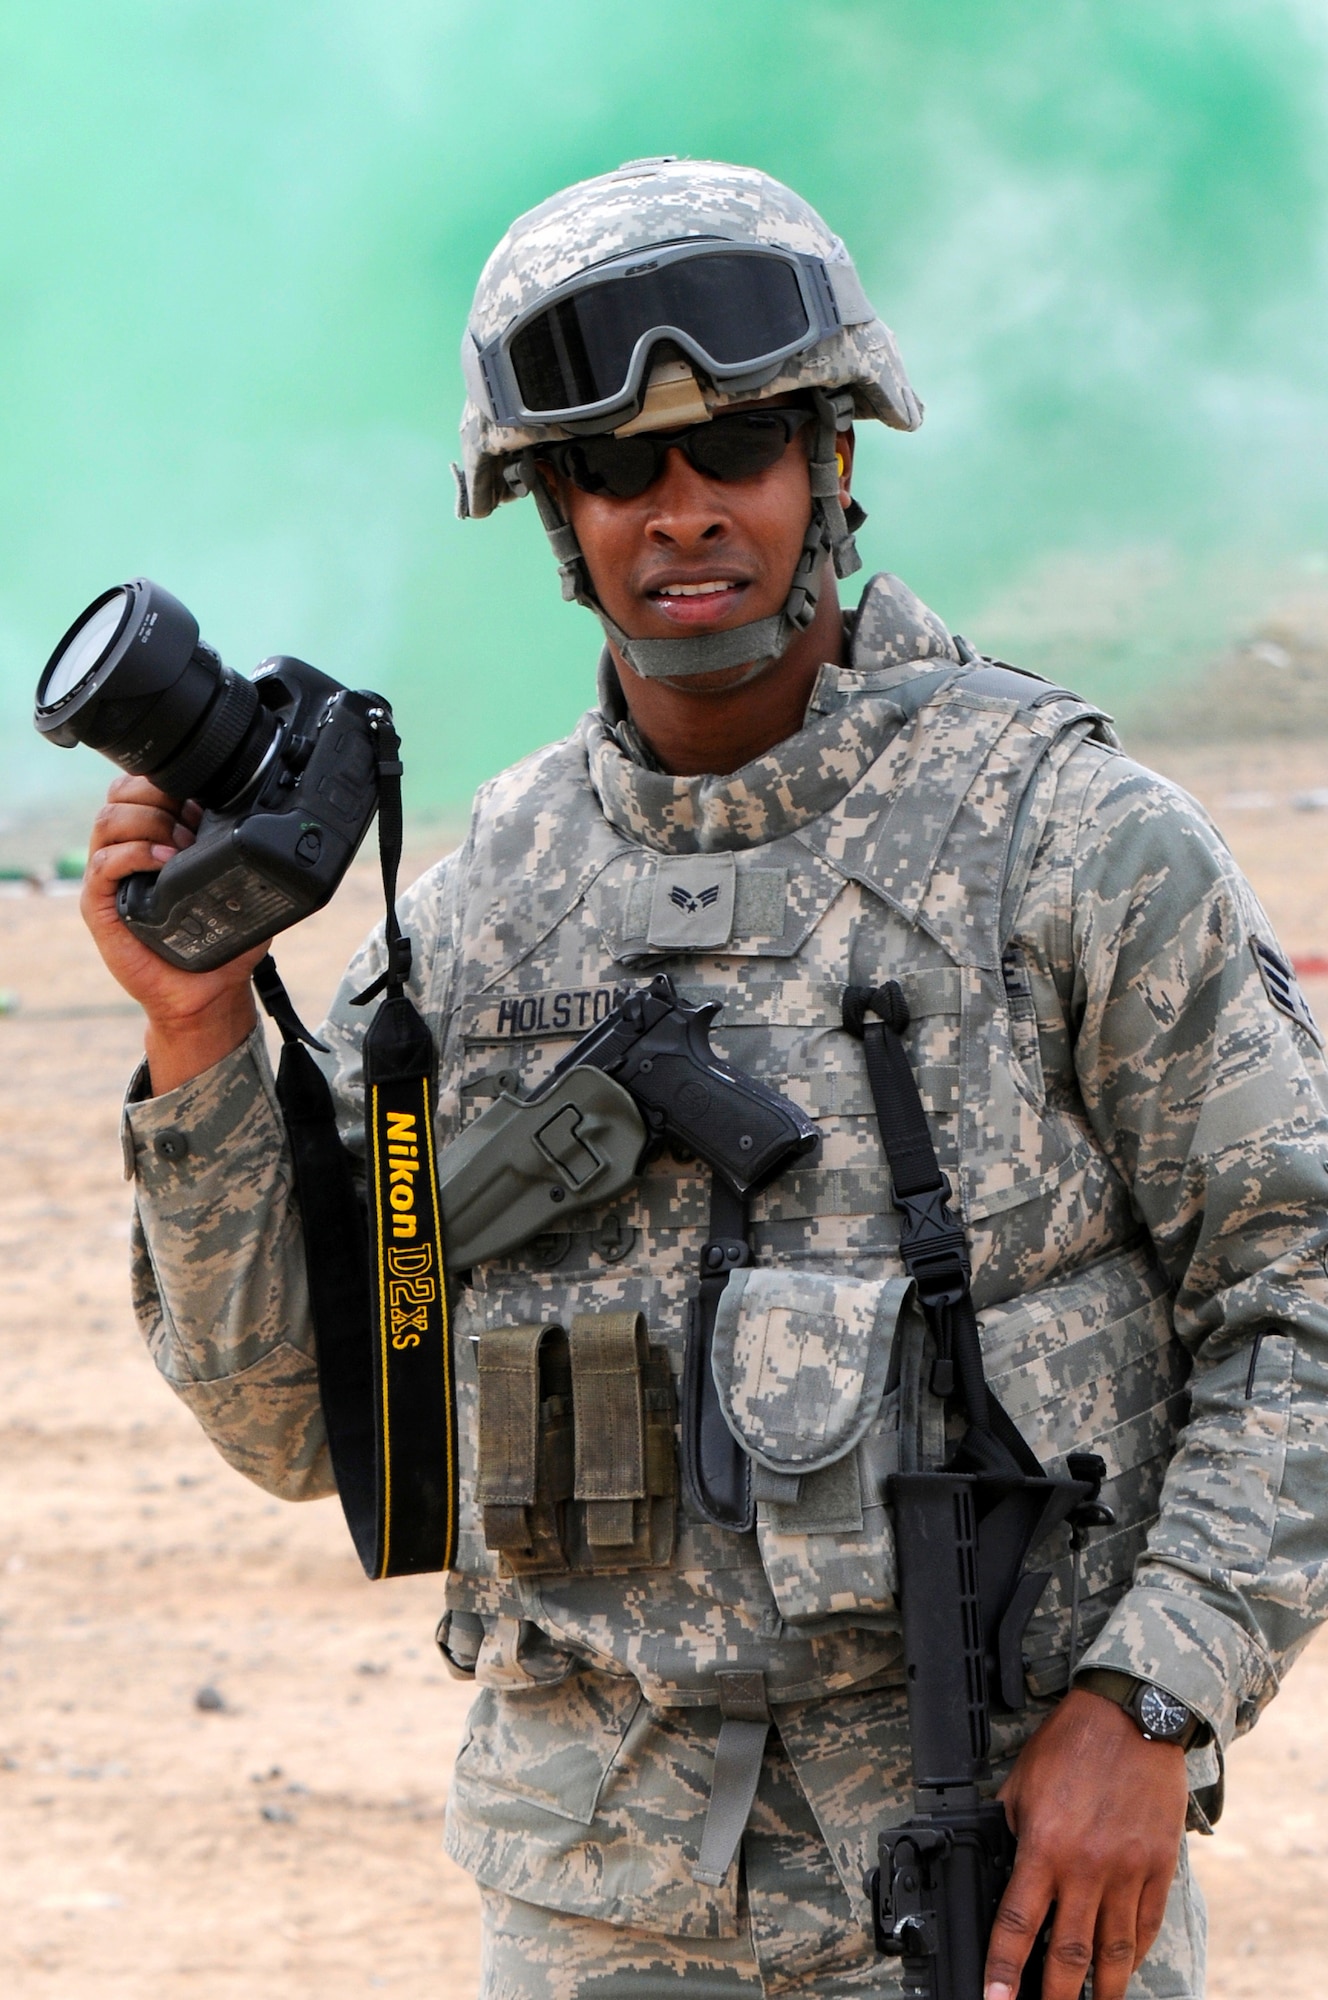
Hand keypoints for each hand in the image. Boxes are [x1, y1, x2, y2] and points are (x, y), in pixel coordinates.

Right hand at [82, 775, 265, 1092]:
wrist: (206, 994)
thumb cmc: (220, 941)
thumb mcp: (240, 887)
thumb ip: (246, 852)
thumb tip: (279, 821)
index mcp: (154, 838)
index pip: (142, 786)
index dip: (167, 780)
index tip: (201, 797)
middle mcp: (127, 851)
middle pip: (119, 794)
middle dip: (155, 794)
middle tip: (190, 820)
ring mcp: (111, 876)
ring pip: (109, 821)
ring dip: (149, 822)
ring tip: (181, 846)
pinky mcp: (100, 905)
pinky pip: (103, 863)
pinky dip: (133, 854)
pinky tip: (164, 863)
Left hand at [984, 1688, 1188, 1999]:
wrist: (1131, 1715)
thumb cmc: (1071, 1743)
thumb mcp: (1022, 1783)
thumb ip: (1012, 1830)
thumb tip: (1002, 1865)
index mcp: (1044, 1847)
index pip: (1017, 1924)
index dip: (1003, 1969)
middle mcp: (1086, 1868)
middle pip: (1068, 1955)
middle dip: (1054, 1998)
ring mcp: (1127, 1872)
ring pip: (1113, 1952)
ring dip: (1102, 1991)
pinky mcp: (1159, 1867)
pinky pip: (1146, 1924)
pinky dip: (1135, 1953)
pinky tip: (1125, 1968)